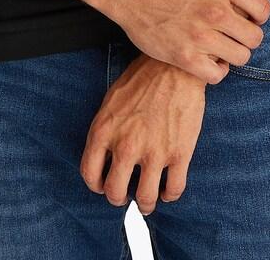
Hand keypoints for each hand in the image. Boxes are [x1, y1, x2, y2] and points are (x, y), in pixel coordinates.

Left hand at [79, 52, 206, 214]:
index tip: (104, 184)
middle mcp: (126, 145)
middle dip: (118, 197)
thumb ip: (106, 130)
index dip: (96, 185)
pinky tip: (168, 189)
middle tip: (125, 194)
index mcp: (105, 131)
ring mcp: (154, 152)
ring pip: (145, 199)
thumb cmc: (142, 78)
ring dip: (146, 204)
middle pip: (115, 192)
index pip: (90, 173)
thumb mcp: (112, 101)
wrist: (174, 65)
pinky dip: (170, 195)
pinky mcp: (180, 153)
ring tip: (148, 201)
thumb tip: (103, 155)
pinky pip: (174, 190)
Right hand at [108, 0, 269, 84]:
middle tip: (234, 33)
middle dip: (247, 36)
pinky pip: (216, 75)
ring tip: (221, 45)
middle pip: (254, 38)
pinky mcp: (184, 57)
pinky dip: (216, 70)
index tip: (247, 16)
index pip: (263, 10)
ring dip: (233, 53)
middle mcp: (216, 12)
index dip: (258, 15)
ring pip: (239, 57)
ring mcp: (200, 36)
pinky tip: (209, 59)